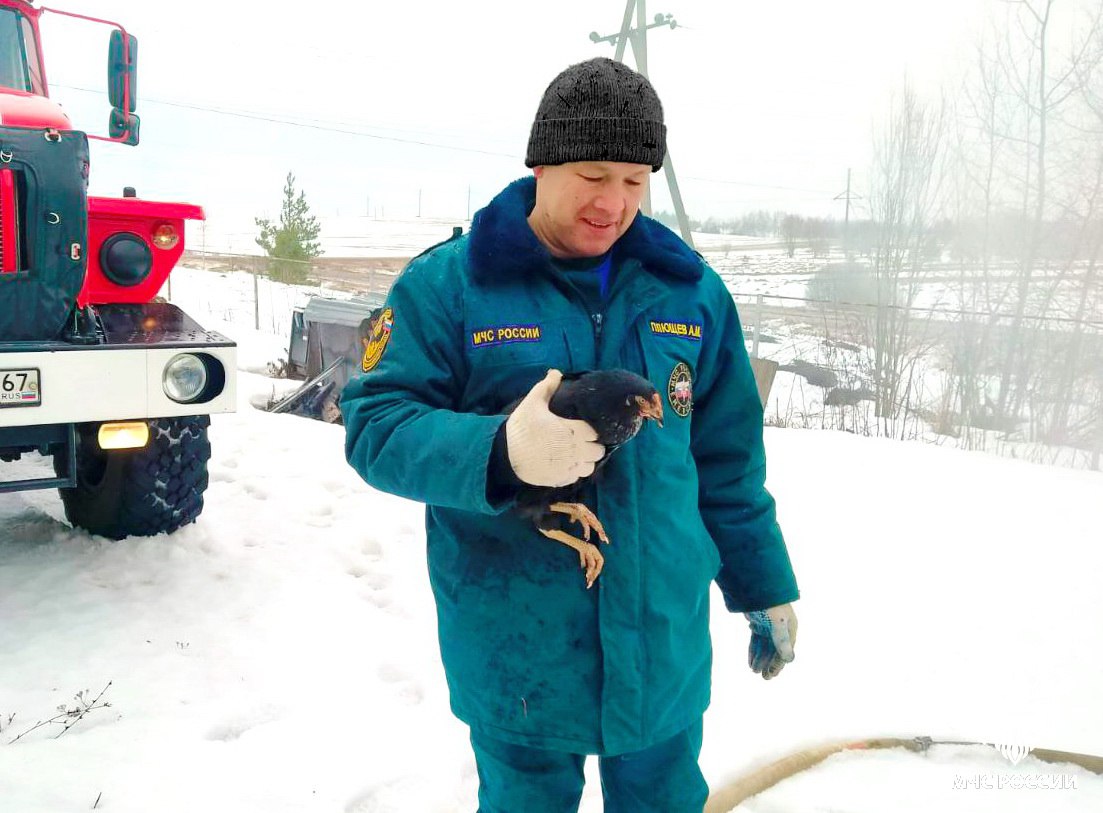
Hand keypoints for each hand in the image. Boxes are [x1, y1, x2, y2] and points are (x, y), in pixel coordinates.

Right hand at [505, 369, 604, 486]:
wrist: (505, 454)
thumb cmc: (521, 427)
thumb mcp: (533, 402)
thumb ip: (547, 387)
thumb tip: (556, 372)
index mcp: (573, 430)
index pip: (595, 432)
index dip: (590, 430)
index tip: (582, 429)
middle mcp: (576, 450)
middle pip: (598, 451)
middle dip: (592, 446)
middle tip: (580, 442)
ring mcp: (569, 467)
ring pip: (591, 466)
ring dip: (586, 461)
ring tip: (575, 455)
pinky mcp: (561, 479)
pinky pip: (576, 477)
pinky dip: (574, 472)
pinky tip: (564, 464)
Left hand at [744, 603, 796, 679]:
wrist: (755, 583)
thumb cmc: (769, 602)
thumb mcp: (776, 622)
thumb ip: (781, 640)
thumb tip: (790, 660)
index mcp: (789, 628)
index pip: (784, 650)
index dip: (777, 664)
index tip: (770, 675)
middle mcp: (781, 627)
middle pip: (775, 649)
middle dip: (768, 663)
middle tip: (762, 677)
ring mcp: (769, 624)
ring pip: (765, 645)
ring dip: (760, 657)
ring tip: (753, 669)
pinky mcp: (758, 620)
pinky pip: (756, 638)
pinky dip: (753, 649)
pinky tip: (750, 659)